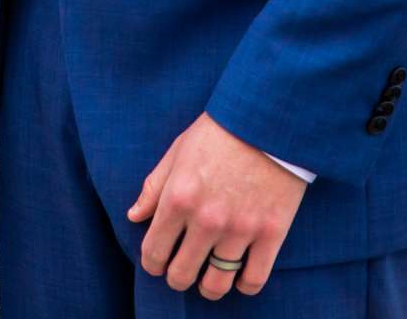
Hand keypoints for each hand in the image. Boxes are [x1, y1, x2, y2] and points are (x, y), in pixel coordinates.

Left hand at [127, 112, 306, 298]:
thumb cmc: (220, 131)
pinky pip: (254, 280)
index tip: (158, 262)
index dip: (152, 264)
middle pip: (182, 275)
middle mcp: (206, 220)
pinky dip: (244, 286)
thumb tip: (135, 217)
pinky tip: (239, 277)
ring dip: (208, 287)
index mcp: (178, 198)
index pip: (154, 253)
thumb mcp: (178, 151)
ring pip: (216, 284)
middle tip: (182, 270)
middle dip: (177, 277)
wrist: (270, 118)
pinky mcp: (271, 232)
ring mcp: (240, 229)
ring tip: (209, 279)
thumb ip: (154, 187)